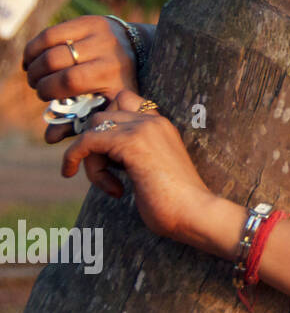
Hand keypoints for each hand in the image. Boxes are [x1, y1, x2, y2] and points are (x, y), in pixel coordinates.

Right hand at [22, 15, 139, 141]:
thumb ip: (78, 122)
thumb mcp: (106, 105)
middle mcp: (109, 52)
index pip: (69, 81)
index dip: (49, 90)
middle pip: (55, 61)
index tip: (44, 97)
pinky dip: (35, 46)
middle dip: (38, 77)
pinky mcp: (90, 20)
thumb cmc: (118, 85)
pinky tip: (32, 57)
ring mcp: (100, 34)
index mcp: (114, 76)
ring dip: (33, 62)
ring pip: (50, 45)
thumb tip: (49, 138)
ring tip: (33, 73)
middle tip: (36, 85)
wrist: (143, 51)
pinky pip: (52, 32)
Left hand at [61, 89, 216, 242]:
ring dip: (90, 158)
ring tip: (110, 185)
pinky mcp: (130, 143)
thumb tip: (103, 155)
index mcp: (163, 126)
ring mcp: (143, 129)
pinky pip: (87, 141)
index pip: (125, 100)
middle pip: (103, 116)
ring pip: (93, 129)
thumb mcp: (153, 169)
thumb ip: (134, 154)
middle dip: (94, 145)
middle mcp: (154, 121)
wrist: (193, 212)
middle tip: (107, 175)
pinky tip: (74, 174)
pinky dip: (73, 157)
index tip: (105, 150)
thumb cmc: (175, 203)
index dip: (107, 121)